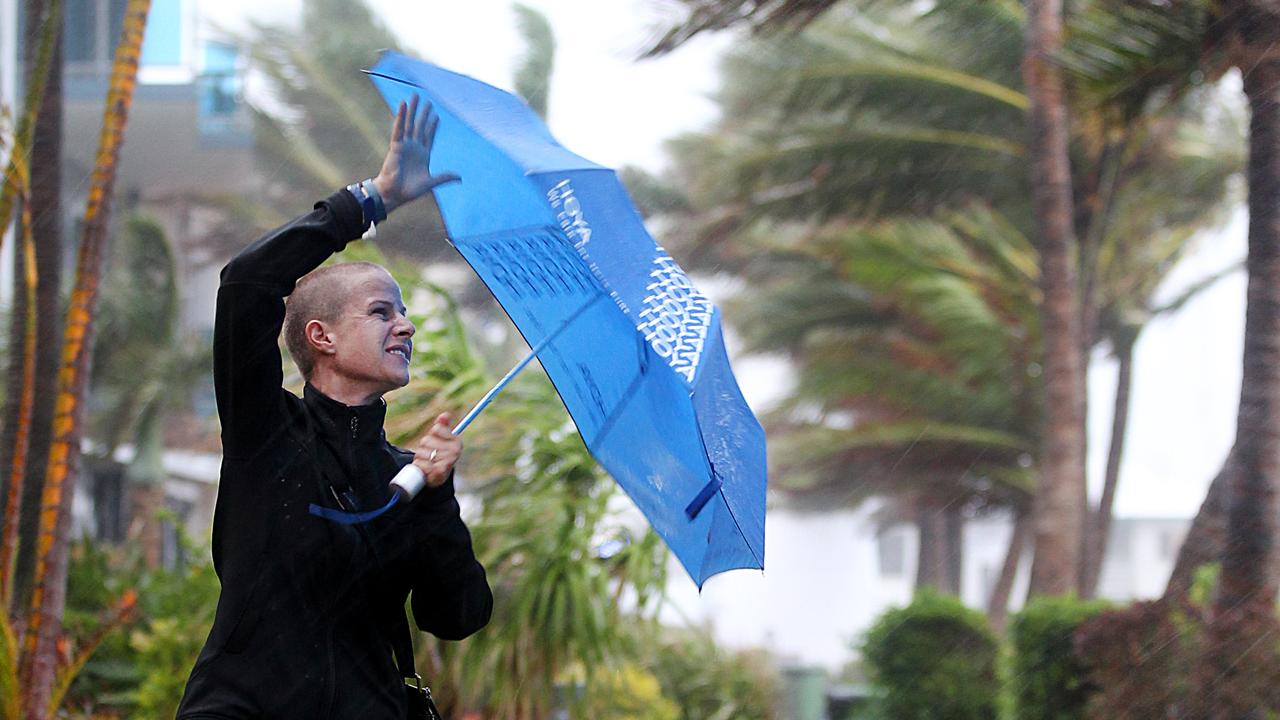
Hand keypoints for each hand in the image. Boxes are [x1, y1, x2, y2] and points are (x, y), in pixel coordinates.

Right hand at [372, 95, 459, 214]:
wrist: (394, 194)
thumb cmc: (410, 190)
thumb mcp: (431, 182)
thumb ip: (444, 177)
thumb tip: (460, 177)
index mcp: (423, 155)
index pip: (429, 136)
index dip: (433, 126)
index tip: (436, 115)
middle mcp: (414, 148)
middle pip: (420, 126)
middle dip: (424, 114)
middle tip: (428, 101)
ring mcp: (405, 145)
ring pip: (410, 123)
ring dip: (413, 110)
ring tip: (415, 96)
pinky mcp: (396, 145)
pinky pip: (399, 128)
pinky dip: (401, 116)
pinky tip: (404, 105)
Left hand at [411, 413, 461, 487]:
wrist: (438, 478)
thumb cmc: (439, 455)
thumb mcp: (442, 440)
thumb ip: (443, 426)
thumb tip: (445, 414)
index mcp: (456, 442)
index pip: (436, 429)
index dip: (431, 435)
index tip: (434, 442)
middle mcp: (455, 451)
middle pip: (426, 440)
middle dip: (423, 447)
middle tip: (428, 454)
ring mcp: (447, 461)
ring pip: (421, 452)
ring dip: (419, 458)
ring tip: (426, 462)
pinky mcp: (439, 472)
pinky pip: (421, 463)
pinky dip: (418, 465)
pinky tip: (423, 468)